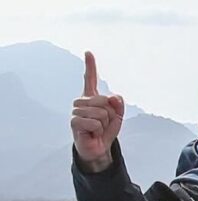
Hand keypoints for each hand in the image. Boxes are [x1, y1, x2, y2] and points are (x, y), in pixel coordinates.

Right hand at [71, 51, 123, 171]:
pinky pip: (95, 122)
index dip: (90, 65)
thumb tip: (113, 97)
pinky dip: (98, 130)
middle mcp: (82, 101)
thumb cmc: (105, 131)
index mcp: (92, 97)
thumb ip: (118, 105)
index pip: (90, 79)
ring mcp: (76, 111)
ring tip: (97, 129)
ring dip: (104, 124)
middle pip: (104, 101)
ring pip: (100, 113)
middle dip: (110, 115)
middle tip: (103, 123)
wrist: (98, 147)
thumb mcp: (117, 117)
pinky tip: (92, 133)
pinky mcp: (74, 122)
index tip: (88, 52)